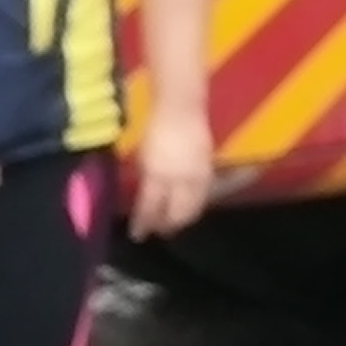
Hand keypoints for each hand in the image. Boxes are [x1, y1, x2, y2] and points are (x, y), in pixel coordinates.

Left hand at [123, 109, 217, 239]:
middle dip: (167, 225)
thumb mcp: (142, 157)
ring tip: (174, 222)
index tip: (137, 235)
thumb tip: (145, 200)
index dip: (143, 224)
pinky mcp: (208, 170)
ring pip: (193, 208)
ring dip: (183, 218)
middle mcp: (180, 180)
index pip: (150, 209)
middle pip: (177, 214)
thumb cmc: (155, 128)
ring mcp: (197, 176)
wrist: (181, 109)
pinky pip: (202, 195)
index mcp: (158, 175)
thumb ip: (146, 180)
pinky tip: (188, 204)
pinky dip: (194, 204)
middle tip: (159, 231)